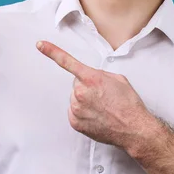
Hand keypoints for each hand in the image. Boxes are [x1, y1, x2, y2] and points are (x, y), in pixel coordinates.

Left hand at [36, 40, 153, 149]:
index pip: (67, 62)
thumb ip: (99, 74)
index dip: (52, 52)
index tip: (40, 45)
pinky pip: (74, 112)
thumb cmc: (128, 104)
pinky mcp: (75, 122)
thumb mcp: (117, 79)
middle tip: (103, 95)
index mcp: (91, 78)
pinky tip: (96, 115)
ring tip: (102, 107)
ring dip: (85, 100)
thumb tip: (91, 77)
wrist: (133, 128)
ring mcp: (77, 109)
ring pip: (75, 98)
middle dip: (87, 86)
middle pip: (76, 83)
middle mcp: (81, 93)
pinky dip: (83, 112)